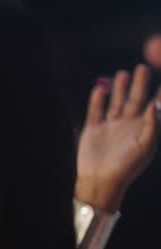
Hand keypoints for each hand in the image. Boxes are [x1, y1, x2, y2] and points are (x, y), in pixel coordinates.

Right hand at [76, 64, 160, 211]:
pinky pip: (96, 110)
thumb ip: (151, 125)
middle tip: (143, 67)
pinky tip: (101, 88)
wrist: (100, 180)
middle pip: (135, 99)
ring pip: (116, 102)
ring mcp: (110, 126)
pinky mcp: (93, 129)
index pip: (153, 106)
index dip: (159, 93)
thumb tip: (153, 104)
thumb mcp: (145, 147)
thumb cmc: (126, 167)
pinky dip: (97, 99)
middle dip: (139, 84)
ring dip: (119, 88)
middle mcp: (127, 125)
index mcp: (143, 128)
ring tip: (123, 73)